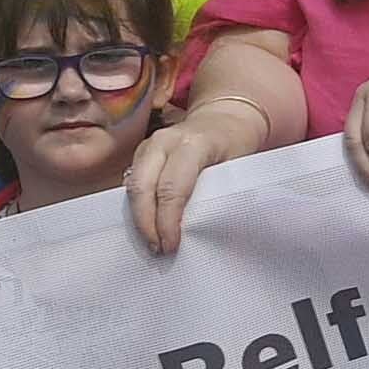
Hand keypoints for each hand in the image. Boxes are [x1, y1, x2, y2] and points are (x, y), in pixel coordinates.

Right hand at [123, 117, 224, 256]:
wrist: (224, 118)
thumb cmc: (234, 145)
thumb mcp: (236, 166)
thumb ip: (216, 193)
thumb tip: (202, 232)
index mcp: (193, 143)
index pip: (172, 188)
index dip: (167, 221)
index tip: (170, 246)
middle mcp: (165, 141)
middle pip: (143, 187)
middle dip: (146, 223)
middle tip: (157, 249)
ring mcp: (150, 144)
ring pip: (133, 186)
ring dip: (139, 218)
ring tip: (152, 243)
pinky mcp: (142, 152)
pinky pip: (133, 182)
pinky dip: (137, 206)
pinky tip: (147, 226)